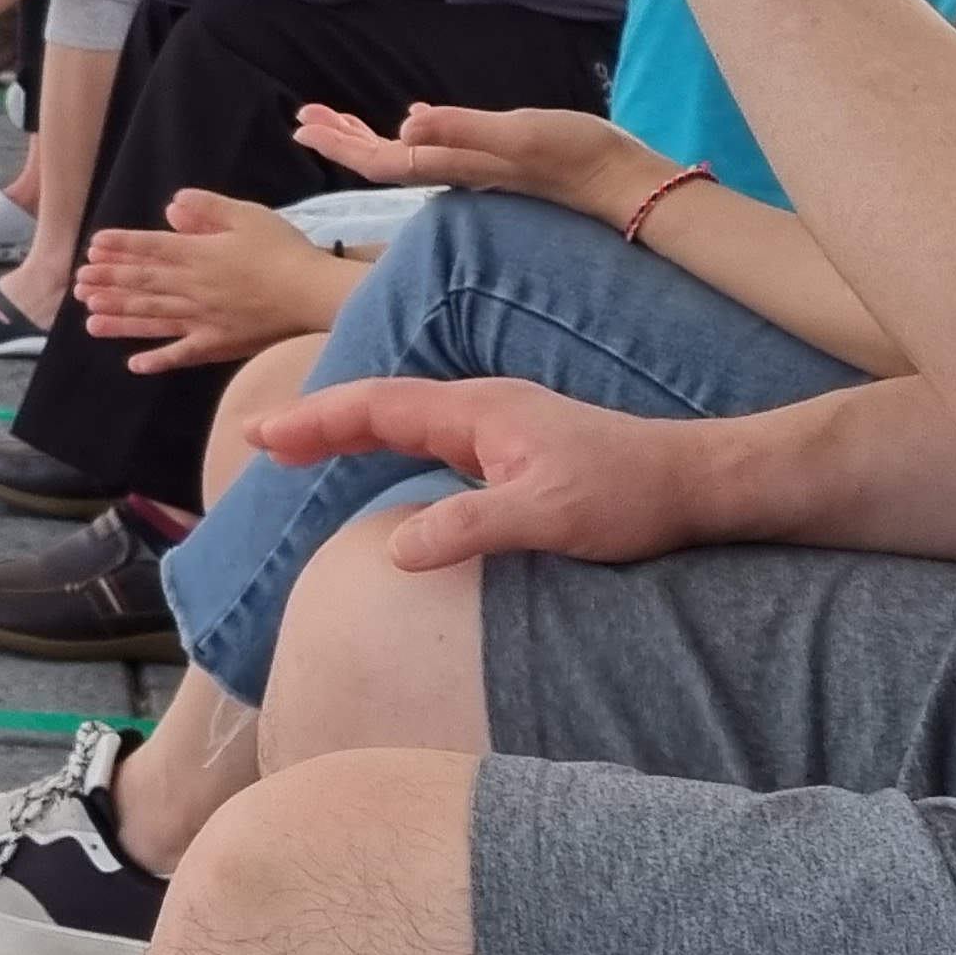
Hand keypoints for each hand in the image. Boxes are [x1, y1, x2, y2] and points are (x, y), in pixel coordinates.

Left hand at [74, 190, 342, 371]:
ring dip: (119, 318)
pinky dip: (158, 360)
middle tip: (78, 283)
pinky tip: (134, 364)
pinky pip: (182, 354)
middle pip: (143, 284)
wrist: (314, 294)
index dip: (120, 248)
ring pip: (153, 318)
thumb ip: (207, 209)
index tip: (93, 246)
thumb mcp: (247, 216)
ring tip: (89, 319)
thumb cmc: (284, 250)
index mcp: (198, 254)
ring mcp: (203, 319)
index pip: (151, 249)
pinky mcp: (219, 343)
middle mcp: (192, 288)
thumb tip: (171, 206)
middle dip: (109, 282)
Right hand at [244, 377, 731, 570]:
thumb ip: (469, 528)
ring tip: (298, 449)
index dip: (315, 420)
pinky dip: (386, 444)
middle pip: (381, 405)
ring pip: (404, 418)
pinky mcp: (514, 448)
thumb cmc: (629, 496)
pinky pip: (429, 436)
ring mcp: (499, 425)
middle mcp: (482, 407)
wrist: (697, 482)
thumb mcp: (547, 518)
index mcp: (479, 411)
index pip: (378, 408)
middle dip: (317, 420)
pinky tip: (381, 462)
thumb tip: (397, 550)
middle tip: (258, 439)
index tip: (262, 435)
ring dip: (348, 430)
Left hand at [292, 102, 671, 226]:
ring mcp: (475, 171)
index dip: (340, 143)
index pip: (381, 159)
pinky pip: (437, 153)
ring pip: (407, 157)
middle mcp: (456, 172)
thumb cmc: (575, 155)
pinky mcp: (495, 166)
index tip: (303, 125)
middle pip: (384, 160)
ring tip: (338, 120)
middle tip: (305, 117)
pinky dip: (411, 139)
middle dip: (342, 138)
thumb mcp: (518, 135)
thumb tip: (404, 127)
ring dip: (368, 138)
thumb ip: (463, 131)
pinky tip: (410, 127)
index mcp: (453, 165)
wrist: (624, 183)